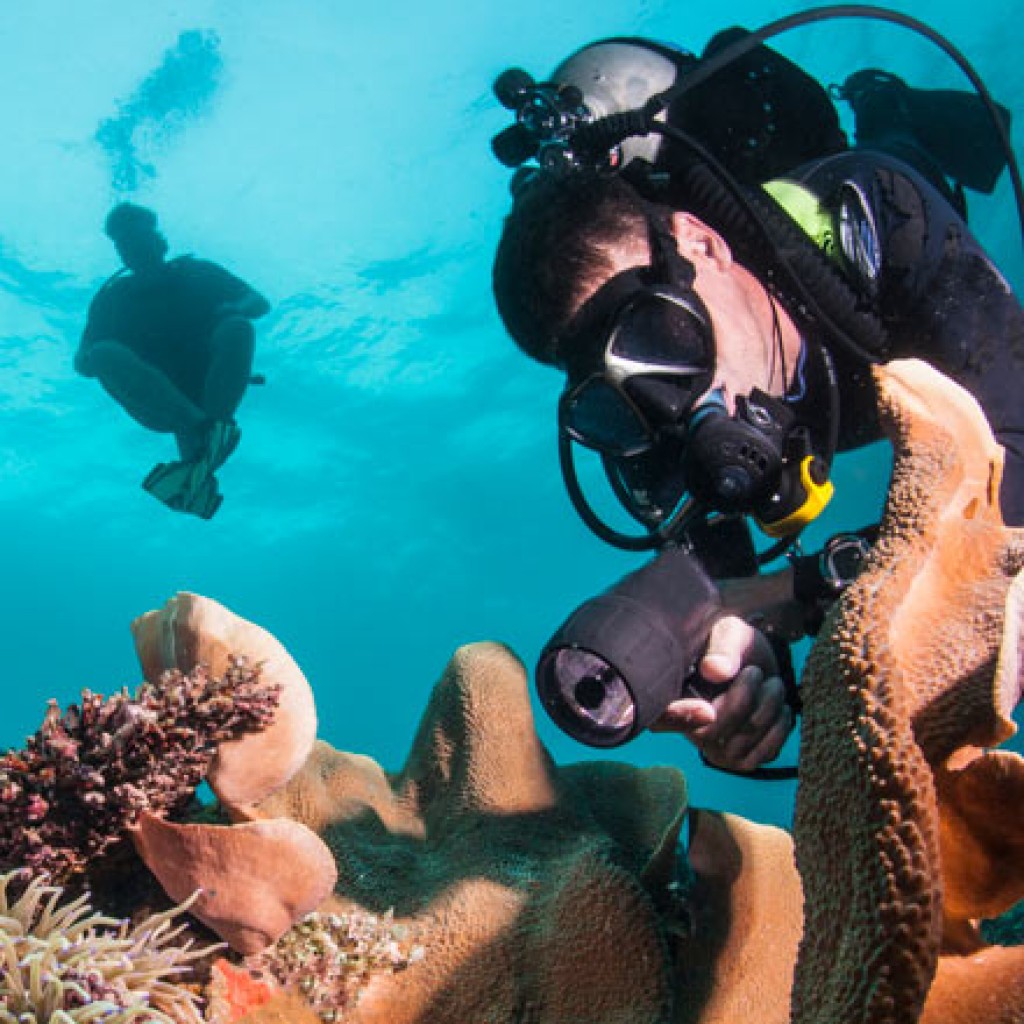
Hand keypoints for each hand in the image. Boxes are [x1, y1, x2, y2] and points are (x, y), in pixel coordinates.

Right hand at [649, 615, 794, 771]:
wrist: (758, 664)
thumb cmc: (733, 647)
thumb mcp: (728, 634)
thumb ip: (722, 649)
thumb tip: (714, 670)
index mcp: (672, 697)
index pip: (662, 718)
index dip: (678, 717)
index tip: (707, 707)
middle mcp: (689, 730)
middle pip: (713, 731)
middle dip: (744, 699)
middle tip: (756, 672)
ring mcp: (716, 750)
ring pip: (743, 742)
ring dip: (768, 708)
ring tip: (772, 684)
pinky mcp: (743, 760)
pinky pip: (765, 752)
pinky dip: (780, 726)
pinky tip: (779, 705)